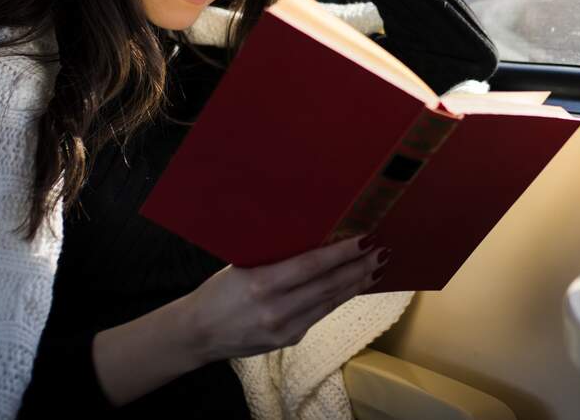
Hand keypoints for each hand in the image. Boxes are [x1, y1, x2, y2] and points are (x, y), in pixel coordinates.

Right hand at [182, 234, 387, 362]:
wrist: (198, 334)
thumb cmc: (218, 292)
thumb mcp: (242, 266)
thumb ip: (276, 258)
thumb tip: (317, 238)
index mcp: (261, 284)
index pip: (312, 265)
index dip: (343, 252)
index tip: (366, 239)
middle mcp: (276, 309)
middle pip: (328, 285)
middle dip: (359, 267)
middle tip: (382, 250)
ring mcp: (284, 329)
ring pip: (330, 303)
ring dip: (356, 284)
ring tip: (376, 268)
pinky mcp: (288, 341)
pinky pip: (319, 315)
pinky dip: (338, 299)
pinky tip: (352, 287)